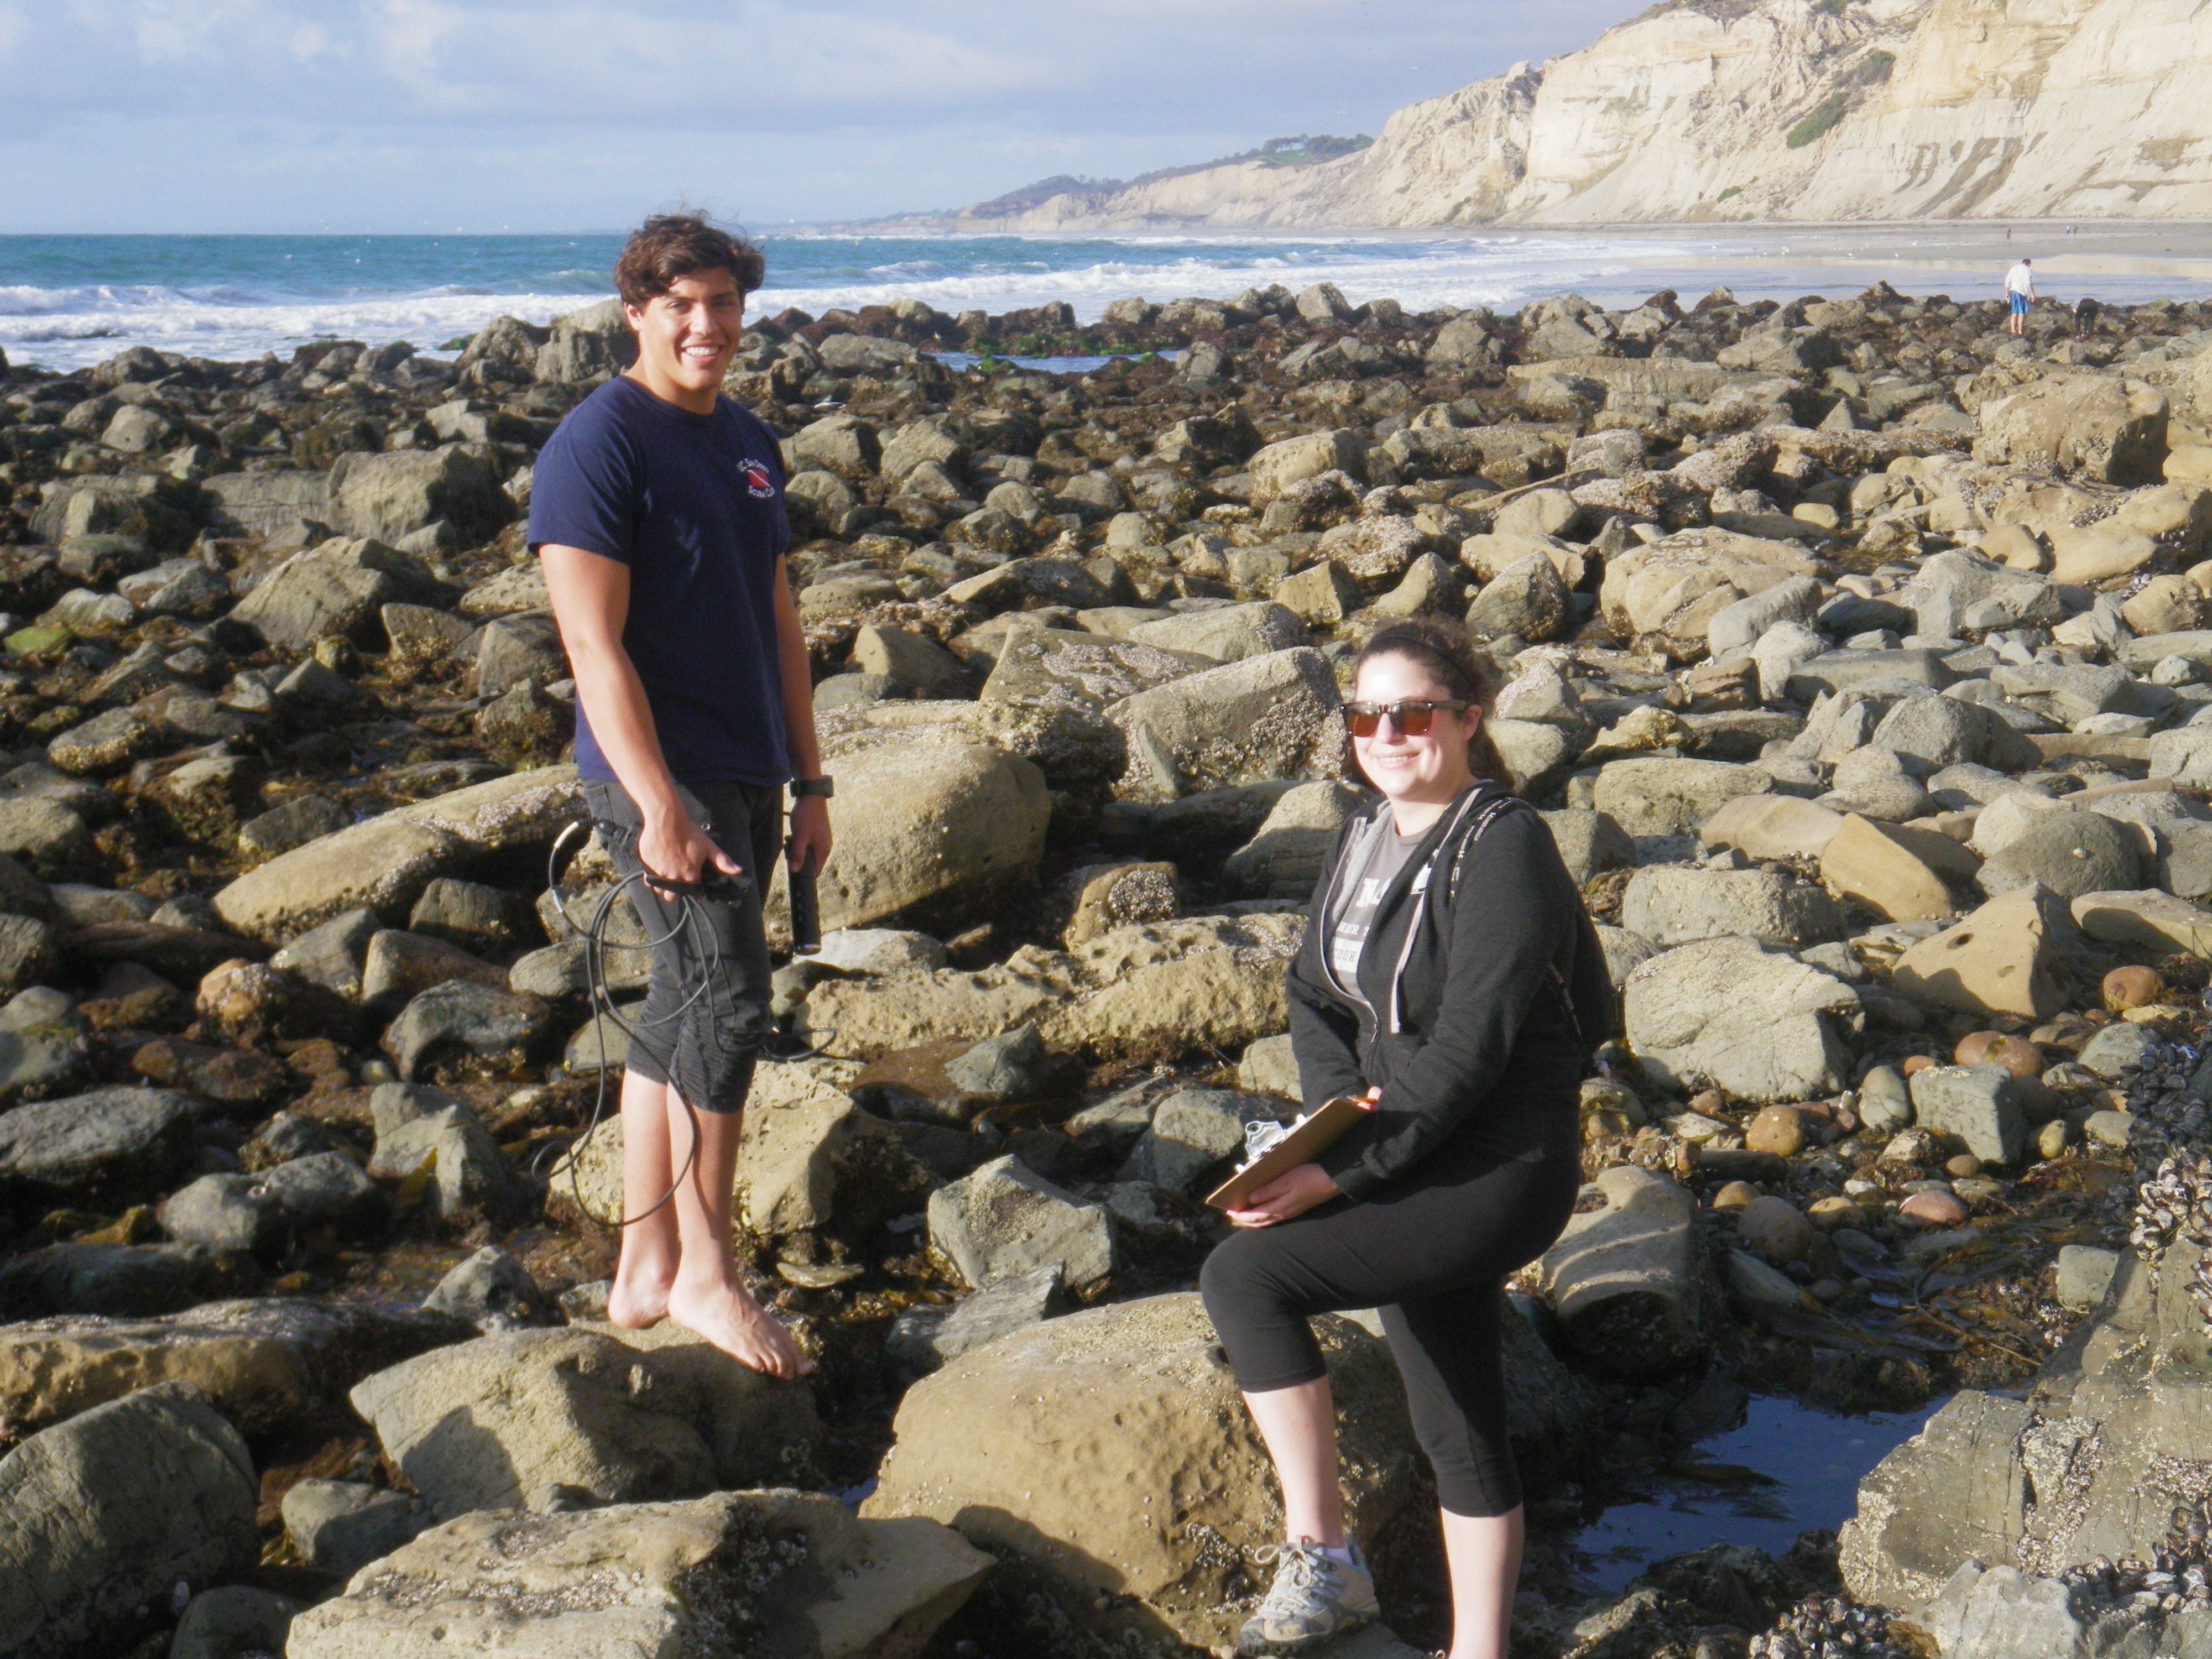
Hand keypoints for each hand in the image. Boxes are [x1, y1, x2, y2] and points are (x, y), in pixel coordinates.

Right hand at [637, 807, 740, 895]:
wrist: (665, 820)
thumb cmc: (689, 832)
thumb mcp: (708, 846)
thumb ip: (722, 861)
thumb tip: (738, 871)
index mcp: (690, 876)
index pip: (693, 893)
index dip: (695, 890)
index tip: (694, 886)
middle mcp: (674, 879)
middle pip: (672, 897)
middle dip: (675, 893)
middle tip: (677, 882)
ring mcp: (659, 874)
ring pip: (658, 890)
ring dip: (662, 887)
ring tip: (666, 876)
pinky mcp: (647, 867)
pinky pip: (647, 880)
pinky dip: (650, 878)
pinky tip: (656, 870)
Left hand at [788, 793, 831, 871]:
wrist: (811, 796)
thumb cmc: (806, 817)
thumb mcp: (800, 837)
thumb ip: (798, 854)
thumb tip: (794, 870)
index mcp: (823, 850)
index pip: (815, 871)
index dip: (804, 873)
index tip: (792, 868)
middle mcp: (825, 847)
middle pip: (811, 862)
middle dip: (798, 858)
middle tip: (787, 849)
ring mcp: (822, 840)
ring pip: (808, 852)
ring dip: (797, 849)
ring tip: (788, 839)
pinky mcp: (818, 833)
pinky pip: (808, 844)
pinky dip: (800, 842)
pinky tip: (792, 835)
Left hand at [1225, 1163, 1339, 1228]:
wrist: (1331, 1181)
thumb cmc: (1307, 1177)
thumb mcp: (1286, 1181)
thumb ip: (1268, 1191)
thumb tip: (1250, 1199)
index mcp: (1279, 1208)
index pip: (1254, 1216)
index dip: (1240, 1215)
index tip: (1227, 1211)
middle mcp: (1283, 1214)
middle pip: (1259, 1222)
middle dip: (1244, 1219)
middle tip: (1231, 1215)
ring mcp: (1289, 1213)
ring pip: (1266, 1221)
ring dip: (1253, 1219)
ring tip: (1242, 1215)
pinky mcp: (1294, 1209)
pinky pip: (1273, 1217)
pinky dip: (1262, 1217)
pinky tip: (1261, 1211)